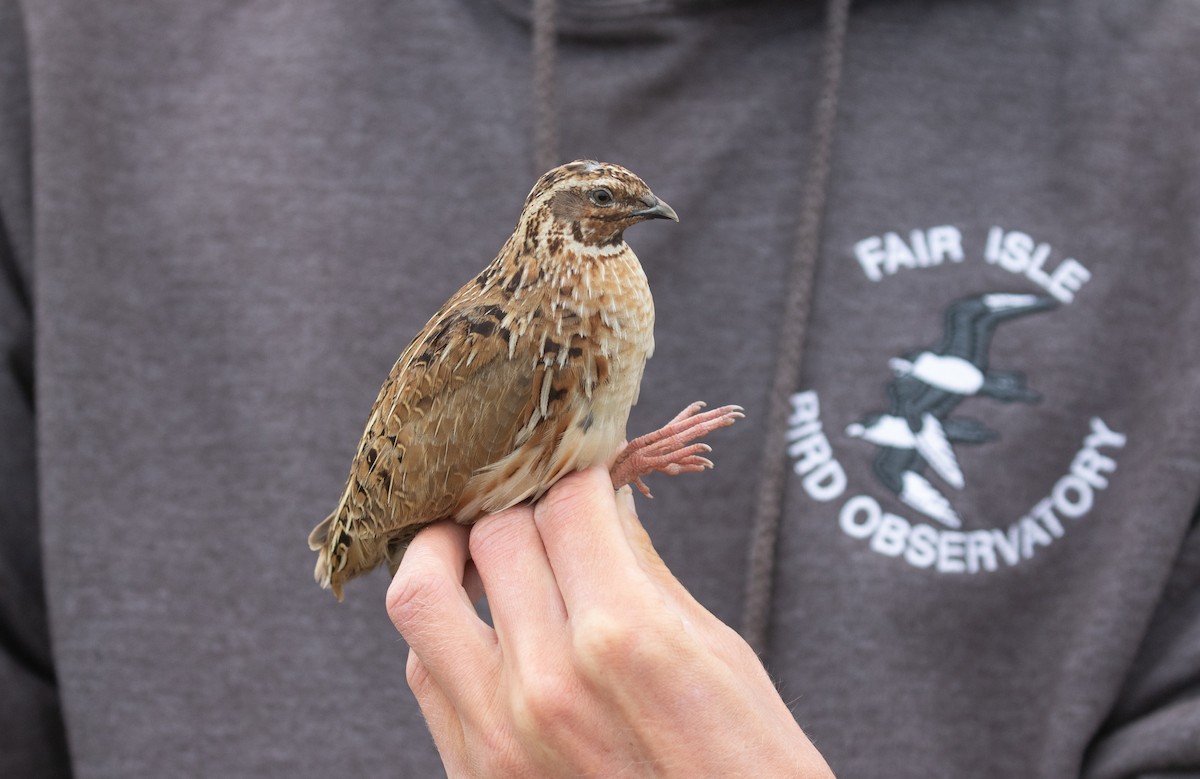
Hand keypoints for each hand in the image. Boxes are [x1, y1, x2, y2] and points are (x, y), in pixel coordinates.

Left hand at [387, 466, 833, 777]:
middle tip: (548, 508)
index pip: (567, 504)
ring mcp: (498, 734)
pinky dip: (445, 628)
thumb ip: (646, 572)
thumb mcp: (721, 656)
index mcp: (627, 637)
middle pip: (495, 534)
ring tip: (484, 545)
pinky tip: (483, 620)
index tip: (588, 476)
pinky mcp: (472, 773)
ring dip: (454, 554)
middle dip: (527, 507)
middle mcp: (549, 681)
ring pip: (424, 594)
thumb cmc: (750, 770)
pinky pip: (423, 670)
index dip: (580, 477)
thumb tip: (605, 506)